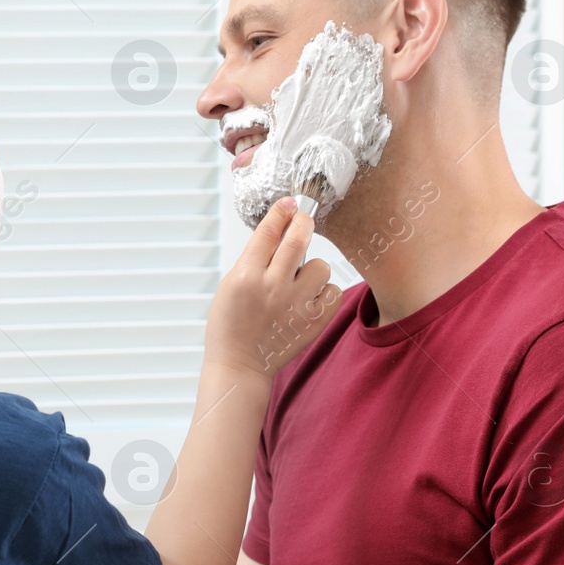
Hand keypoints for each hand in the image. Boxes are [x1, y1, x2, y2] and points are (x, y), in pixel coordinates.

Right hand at [203, 196, 342, 378]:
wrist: (239, 363)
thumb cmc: (231, 323)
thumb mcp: (230, 285)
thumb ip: (253, 260)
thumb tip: (278, 231)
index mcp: (246, 276)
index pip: (268, 232)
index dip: (281, 211)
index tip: (289, 202)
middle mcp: (272, 288)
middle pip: (298, 240)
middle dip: (303, 223)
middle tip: (304, 220)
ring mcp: (296, 305)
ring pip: (320, 266)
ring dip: (313, 268)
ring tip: (300, 281)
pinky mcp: (314, 321)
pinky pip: (333, 291)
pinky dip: (324, 292)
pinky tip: (308, 299)